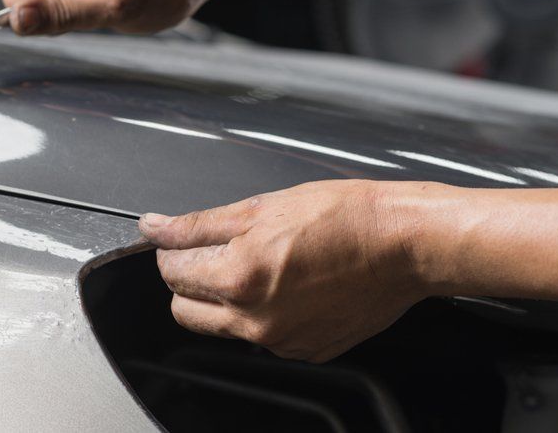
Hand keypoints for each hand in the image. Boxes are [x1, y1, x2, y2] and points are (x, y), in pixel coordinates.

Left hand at [139, 180, 423, 362]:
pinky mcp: (306, 351)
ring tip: (261, 263)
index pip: (171, 272)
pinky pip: (263, 337)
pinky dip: (263, 314)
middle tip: (214, 251)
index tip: (181, 239)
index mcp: (240, 278)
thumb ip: (197, 224)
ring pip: (222, 326)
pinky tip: (289, 284)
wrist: (404, 243)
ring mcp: (282, 342)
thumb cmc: (344, 217)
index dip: (171, 250)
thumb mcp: (261, 207)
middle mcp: (256, 320)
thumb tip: (154, 228)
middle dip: (189, 279)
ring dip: (225, 298)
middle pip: (185, 309)